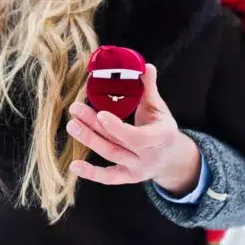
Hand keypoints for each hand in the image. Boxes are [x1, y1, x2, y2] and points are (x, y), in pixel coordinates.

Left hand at [67, 64, 201, 194]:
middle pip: (117, 142)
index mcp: (161, 137)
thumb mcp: (160, 108)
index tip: (101, 113)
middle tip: (75, 109)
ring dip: (89, 140)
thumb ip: (150, 88)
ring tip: (72, 124)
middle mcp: (148, 156)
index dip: (117, 127)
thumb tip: (146, 66)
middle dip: (94, 127)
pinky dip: (91, 174)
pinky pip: (108, 178)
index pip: (137, 136)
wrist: (172, 158)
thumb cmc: (162, 128)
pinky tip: (74, 166)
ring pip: (110, 154)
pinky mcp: (127, 178)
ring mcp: (138, 169)